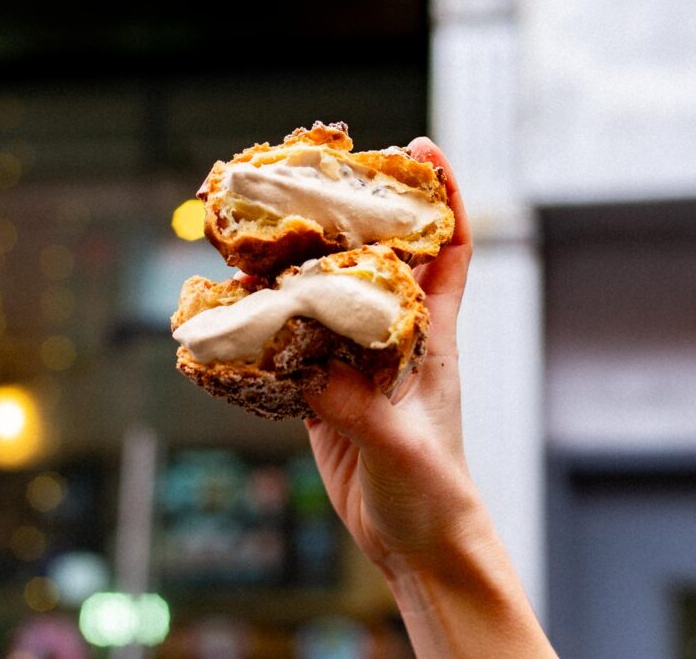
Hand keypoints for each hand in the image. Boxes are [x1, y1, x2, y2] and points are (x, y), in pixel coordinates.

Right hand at [303, 136, 476, 577]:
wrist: (418, 546)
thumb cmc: (435, 494)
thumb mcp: (402, 447)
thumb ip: (358, 407)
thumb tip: (309, 368)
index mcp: (432, 335)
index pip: (451, 249)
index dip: (445, 196)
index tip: (423, 150)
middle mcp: (396, 336)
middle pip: (381, 255)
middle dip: (360, 212)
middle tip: (321, 176)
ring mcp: (359, 361)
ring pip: (334, 293)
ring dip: (306, 263)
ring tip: (269, 230)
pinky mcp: (327, 391)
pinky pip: (298, 344)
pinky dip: (273, 322)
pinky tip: (244, 306)